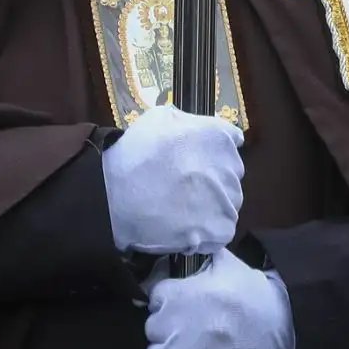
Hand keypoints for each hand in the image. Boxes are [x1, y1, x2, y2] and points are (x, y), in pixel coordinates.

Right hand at [101, 105, 243, 255]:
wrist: (116, 196)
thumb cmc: (135, 154)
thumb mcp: (159, 118)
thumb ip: (189, 121)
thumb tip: (200, 130)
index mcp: (219, 136)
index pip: (232, 141)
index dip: (212, 151)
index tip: (196, 159)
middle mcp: (231, 167)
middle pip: (231, 174)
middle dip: (213, 178)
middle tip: (184, 184)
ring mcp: (228, 200)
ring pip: (228, 202)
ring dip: (211, 204)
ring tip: (182, 207)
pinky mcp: (221, 229)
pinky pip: (222, 229)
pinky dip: (208, 230)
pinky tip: (186, 225)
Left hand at [144, 248, 294, 348]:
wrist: (282, 330)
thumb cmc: (252, 296)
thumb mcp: (224, 264)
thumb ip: (200, 253)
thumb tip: (184, 239)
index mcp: (178, 294)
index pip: (155, 299)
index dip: (171, 303)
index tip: (187, 307)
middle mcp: (173, 326)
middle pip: (152, 329)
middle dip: (169, 329)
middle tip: (194, 331)